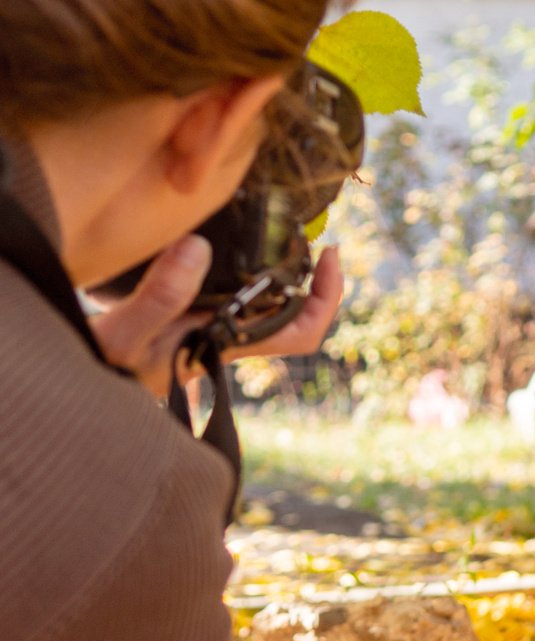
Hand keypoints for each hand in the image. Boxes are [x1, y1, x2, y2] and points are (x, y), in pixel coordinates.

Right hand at [89, 240, 342, 399]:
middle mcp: (223, 338)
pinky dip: (232, 266)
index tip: (330, 255)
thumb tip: (199, 249)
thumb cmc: (101, 372)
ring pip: (259, 301)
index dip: (326, 299)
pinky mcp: (181, 318)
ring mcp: (204, 329)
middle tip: (305, 229)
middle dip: (307, 273)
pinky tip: (215, 240)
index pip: (301, 332)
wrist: (76, 394)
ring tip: (271, 226)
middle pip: (290, 313)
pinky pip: (224, 291)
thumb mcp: (125, 335)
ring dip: (272, 268)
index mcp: (225, 345)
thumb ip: (161, 297)